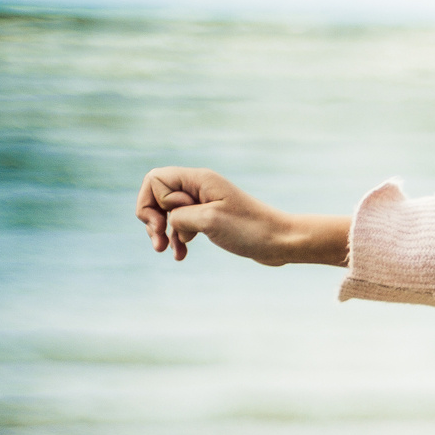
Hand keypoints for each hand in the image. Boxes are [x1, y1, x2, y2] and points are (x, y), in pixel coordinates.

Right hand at [134, 167, 346, 264]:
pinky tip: (180, 255)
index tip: (168, 222)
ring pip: (169, 212)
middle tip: (158, 241)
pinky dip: (178, 238)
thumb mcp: (208, 220)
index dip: (153, 203)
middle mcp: (199, 187)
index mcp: (199, 179)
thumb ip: (178, 216)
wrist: (282, 242)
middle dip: (152, 219)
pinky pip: (183, 224)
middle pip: (157, 195)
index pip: (155, 180)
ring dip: (164, 232)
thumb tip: (167, 220)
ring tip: (168, 251)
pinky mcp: (211, 219)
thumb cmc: (250, 229)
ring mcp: (204, 203)